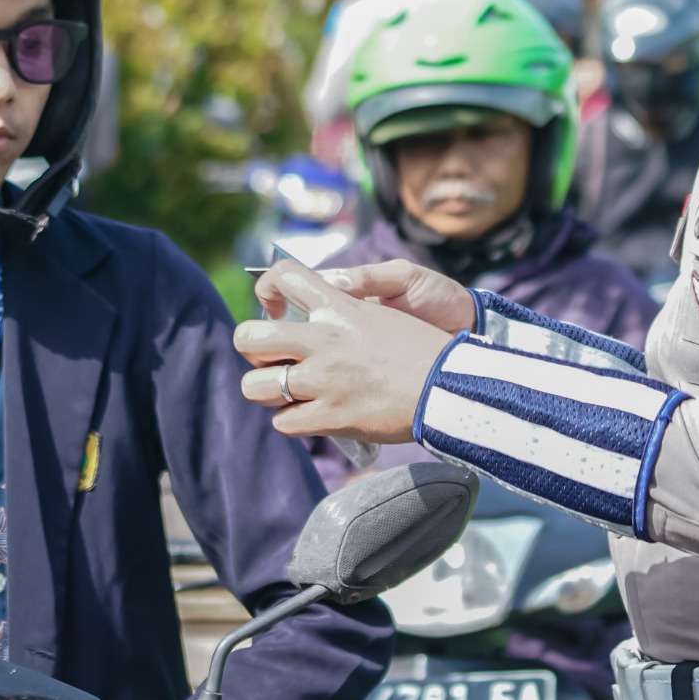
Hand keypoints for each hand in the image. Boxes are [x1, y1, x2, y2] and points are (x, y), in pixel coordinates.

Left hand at [231, 261, 458, 442]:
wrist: (451, 387)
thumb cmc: (423, 350)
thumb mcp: (382, 314)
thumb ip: (344, 309)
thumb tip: (312, 312)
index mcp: (338, 306)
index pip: (281, 276)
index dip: (266, 292)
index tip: (275, 312)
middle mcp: (323, 339)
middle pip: (247, 337)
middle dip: (252, 349)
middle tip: (272, 359)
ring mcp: (323, 379)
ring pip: (254, 386)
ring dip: (266, 390)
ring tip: (287, 392)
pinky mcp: (330, 416)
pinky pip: (282, 422)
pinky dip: (293, 422)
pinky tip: (312, 415)